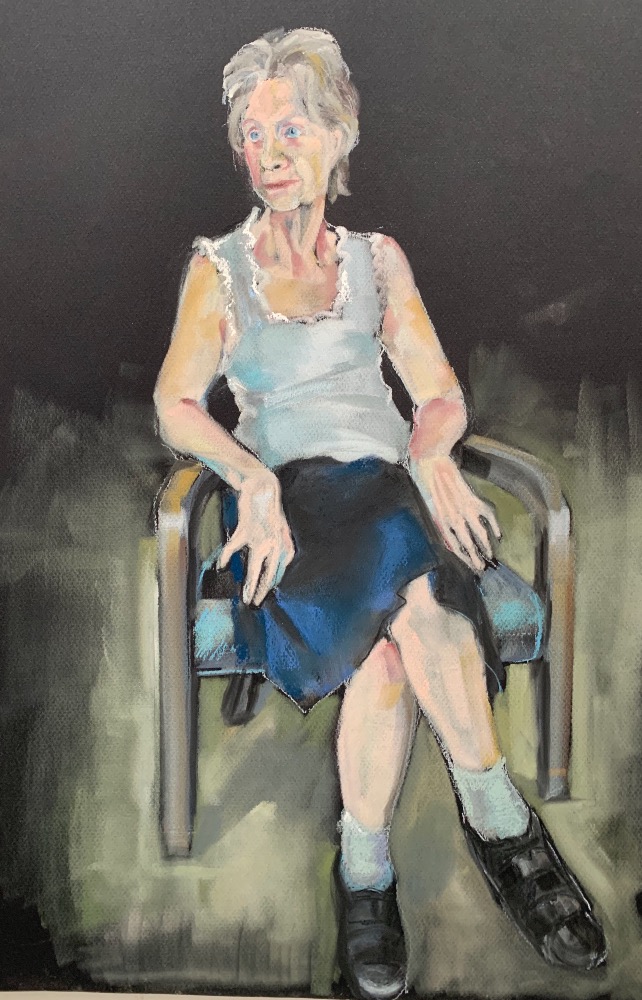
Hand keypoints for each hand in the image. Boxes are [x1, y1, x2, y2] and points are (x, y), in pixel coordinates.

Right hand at [217, 469, 295, 604]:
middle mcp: (276, 544)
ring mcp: (261, 538)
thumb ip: (282, 548)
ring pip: (254, 566)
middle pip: (269, 574)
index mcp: (284, 546)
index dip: (268, 587)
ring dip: (250, 583)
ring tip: (245, 597)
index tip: (260, 598)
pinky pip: (234, 547)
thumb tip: (280, 566)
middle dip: (261, 591)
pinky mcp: (246, 529)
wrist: (262, 487)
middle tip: (253, 604)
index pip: (276, 573)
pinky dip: (227, 557)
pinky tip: (222, 566)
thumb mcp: (282, 531)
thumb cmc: (269, 511)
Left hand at [412, 454, 501, 573]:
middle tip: (482, 568)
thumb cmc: (425, 481)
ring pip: (479, 533)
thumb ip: (440, 520)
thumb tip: (452, 536)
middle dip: (476, 558)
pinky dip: (494, 525)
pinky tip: (497, 534)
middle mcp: (451, 518)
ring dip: (486, 546)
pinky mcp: (471, 497)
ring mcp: (462, 508)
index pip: (453, 546)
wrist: (428, 460)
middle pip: (467, 544)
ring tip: (490, 555)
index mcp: (439, 521)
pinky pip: (487, 515)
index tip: (472, 566)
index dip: (464, 558)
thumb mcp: (428, 504)